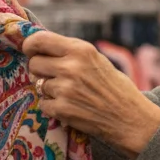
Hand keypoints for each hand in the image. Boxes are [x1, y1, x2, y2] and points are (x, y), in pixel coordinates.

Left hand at [24, 31, 159, 158]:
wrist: (130, 119)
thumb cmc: (115, 88)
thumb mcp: (97, 60)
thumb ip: (72, 54)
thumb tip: (42, 49)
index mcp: (81, 50)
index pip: (40, 40)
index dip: (30, 45)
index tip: (30, 50)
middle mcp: (71, 67)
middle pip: (34, 63)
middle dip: (40, 70)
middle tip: (54, 76)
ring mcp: (65, 89)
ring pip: (39, 85)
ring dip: (49, 90)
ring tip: (71, 94)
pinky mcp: (62, 109)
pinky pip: (43, 104)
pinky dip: (53, 107)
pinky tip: (70, 107)